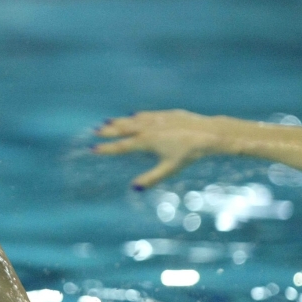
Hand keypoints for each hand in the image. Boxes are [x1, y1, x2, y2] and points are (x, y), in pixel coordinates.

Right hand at [92, 110, 221, 188]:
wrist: (208, 133)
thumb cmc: (189, 153)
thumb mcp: (170, 168)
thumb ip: (152, 177)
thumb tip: (134, 187)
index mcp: (146, 142)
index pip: (122, 146)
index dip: (107, 148)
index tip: (93, 148)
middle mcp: (148, 128)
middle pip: (124, 129)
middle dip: (109, 131)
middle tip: (95, 131)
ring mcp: (156, 119)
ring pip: (133, 120)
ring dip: (120, 122)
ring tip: (108, 122)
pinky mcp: (166, 114)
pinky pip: (146, 115)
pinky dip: (137, 116)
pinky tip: (133, 115)